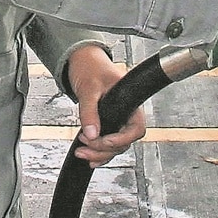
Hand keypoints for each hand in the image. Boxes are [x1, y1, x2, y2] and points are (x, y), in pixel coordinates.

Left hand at [66, 44, 146, 167]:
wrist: (83, 61)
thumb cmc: (91, 67)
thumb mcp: (89, 88)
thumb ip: (89, 111)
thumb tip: (92, 133)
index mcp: (130, 102)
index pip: (136, 129)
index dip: (122, 139)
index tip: (104, 140)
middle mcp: (126, 114)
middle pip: (124, 143)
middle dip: (103, 149)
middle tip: (85, 143)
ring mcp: (117, 120)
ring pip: (115, 147)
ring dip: (99, 154)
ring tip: (81, 151)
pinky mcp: (107, 123)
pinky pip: (107, 144)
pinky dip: (98, 153)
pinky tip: (88, 156)